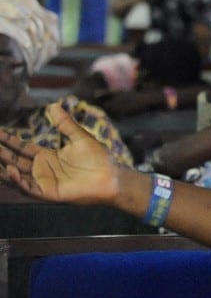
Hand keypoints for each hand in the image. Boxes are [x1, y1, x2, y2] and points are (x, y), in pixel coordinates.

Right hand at [0, 104, 121, 203]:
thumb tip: (54, 105)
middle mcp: (42, 169)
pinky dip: (18, 180)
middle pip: (14, 160)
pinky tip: (10, 170)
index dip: (8, 140)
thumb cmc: (99, 158)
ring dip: (4, 168)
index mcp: (47, 156)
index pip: (21, 147)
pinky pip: (29, 187)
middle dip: (0, 153)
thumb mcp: (80, 137)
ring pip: (17, 175)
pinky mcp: (49, 193)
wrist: (112, 177)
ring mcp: (44, 181)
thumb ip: (65, 124)